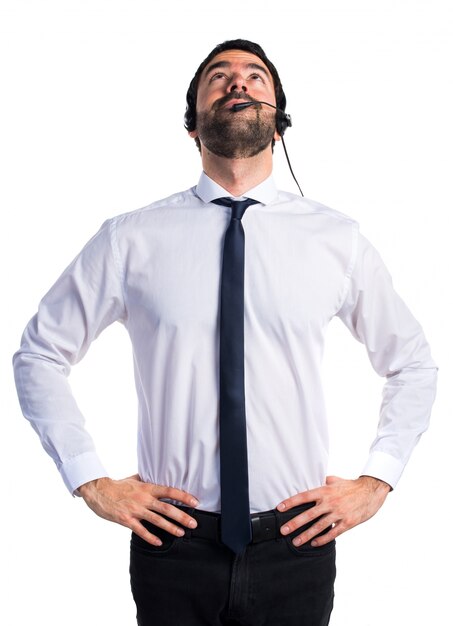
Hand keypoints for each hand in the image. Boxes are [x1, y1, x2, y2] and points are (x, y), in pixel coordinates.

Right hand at [78, 474, 198, 545]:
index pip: (169, 491)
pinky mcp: (126, 520)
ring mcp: (135, 509)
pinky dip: (151, 537)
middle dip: (182, 517)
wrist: (99, 491)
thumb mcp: (135, 479)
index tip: (195, 502)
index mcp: (147, 488)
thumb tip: (156, 475)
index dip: (183, 496)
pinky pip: (141, 530)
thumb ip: (147, 480)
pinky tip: (160, 542)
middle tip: (193, 523)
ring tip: (181, 533)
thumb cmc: (118, 485)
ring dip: (171, 527)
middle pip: (167, 508)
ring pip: (157, 520)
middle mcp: (144, 498)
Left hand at [277, 475, 390, 546]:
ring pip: (319, 526)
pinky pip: (333, 533)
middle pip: (309, 514)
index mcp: (325, 491)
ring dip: (306, 535)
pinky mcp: (347, 522)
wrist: (371, 491)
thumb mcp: (335, 480)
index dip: (291, 503)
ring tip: (296, 541)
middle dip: (294, 523)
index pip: (304, 497)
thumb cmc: (351, 485)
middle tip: (283, 530)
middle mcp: (330, 502)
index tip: (280, 508)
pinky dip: (323, 539)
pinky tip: (314, 543)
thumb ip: (322, 482)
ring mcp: (339, 513)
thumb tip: (312, 482)